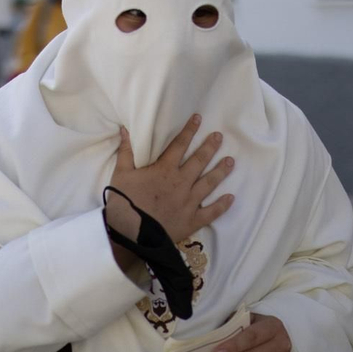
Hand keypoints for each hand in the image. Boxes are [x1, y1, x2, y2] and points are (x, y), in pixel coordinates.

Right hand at [106, 114, 234, 248]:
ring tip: (231, 161)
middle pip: (199, 161)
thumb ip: (125, 151)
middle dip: (210, 147)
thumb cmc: (123, 202)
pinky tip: (231, 198)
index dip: (189, 130)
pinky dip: (222, 206)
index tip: (198, 118)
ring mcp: (189, 202)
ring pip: (209, 183)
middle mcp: (181, 183)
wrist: (130, 233)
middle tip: (219, 137)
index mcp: (164, 170)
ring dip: (220, 171)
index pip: (179, 145)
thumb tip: (124, 130)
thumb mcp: (121, 174)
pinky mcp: (192, 220)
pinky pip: (211, 212)